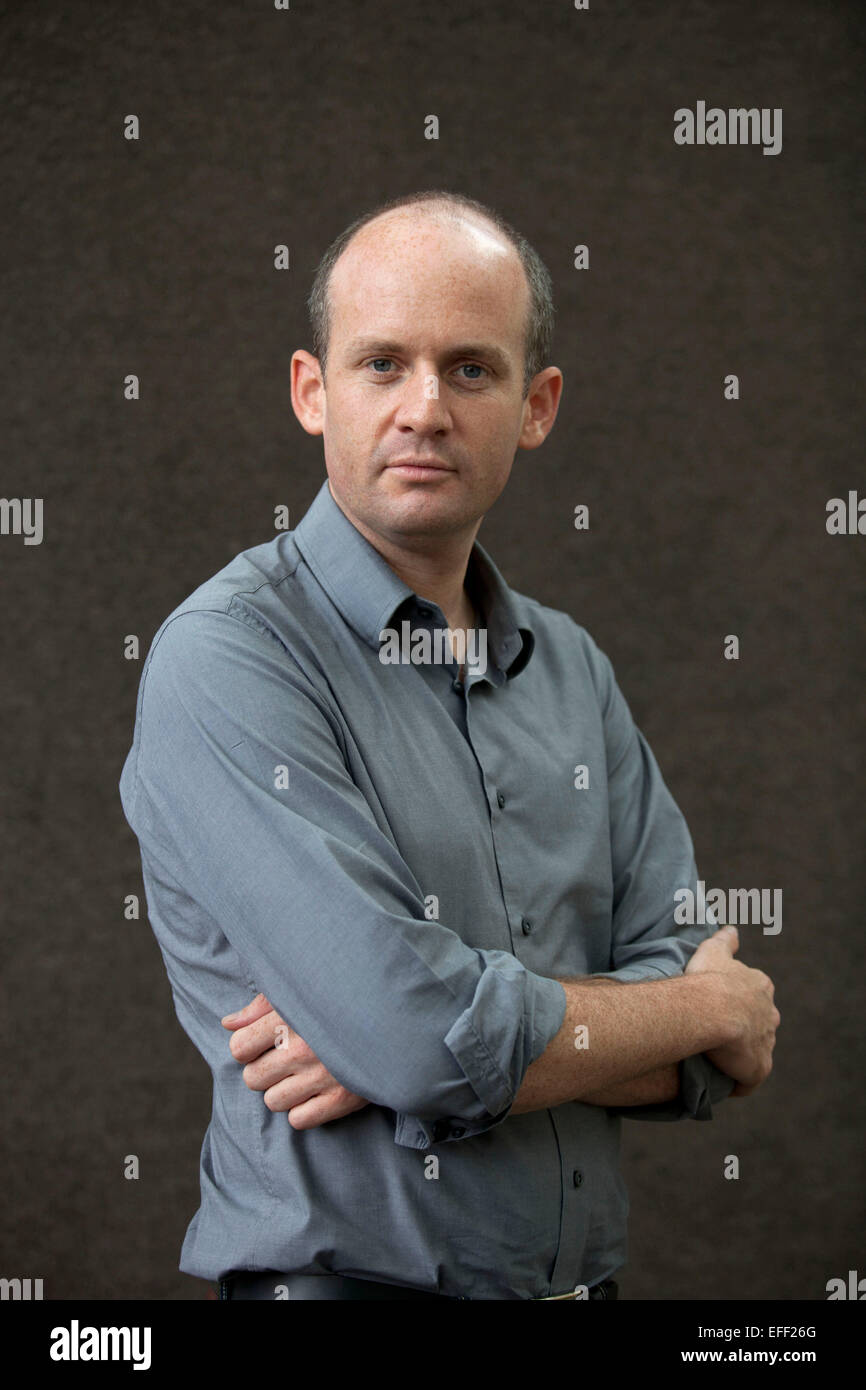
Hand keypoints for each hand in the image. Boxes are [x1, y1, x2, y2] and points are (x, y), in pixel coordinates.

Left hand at [220, 994, 370, 1128]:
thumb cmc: (339, 1002)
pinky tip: (315, 1092)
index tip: (263, 1042)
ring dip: (283, 1091)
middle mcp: (302, 1049)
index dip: (247, 1046)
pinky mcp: (341, 1100)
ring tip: (302, 1075)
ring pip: (272, 1102)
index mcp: (289, 1018)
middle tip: (284, 1060)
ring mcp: (321, 1077)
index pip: (238, 1048)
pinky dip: (304, 1110)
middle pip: (252, 1078)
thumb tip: (228, 1023)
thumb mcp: (299, 992)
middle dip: (263, 1070)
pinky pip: (298, 1120)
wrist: (394, 1021)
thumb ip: (260, 1006)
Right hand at [685, 924, 780, 1095]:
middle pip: (760, 1024)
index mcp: (761, 987)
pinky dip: (739, 1083)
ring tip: (717, 1059)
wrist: (710, 1009)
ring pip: (756, 1051)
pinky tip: (723, 1083)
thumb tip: (732, 929)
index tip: (719, 1006)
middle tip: (717, 1033)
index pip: (755, 996)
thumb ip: (725, 940)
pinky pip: (749, 1081)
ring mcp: (766, 1043)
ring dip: (741, 1056)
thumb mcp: (713, 950)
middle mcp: (770, 1015)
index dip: (739, 1002)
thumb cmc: (708, 978)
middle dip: (745, 1029)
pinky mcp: (758, 1069)